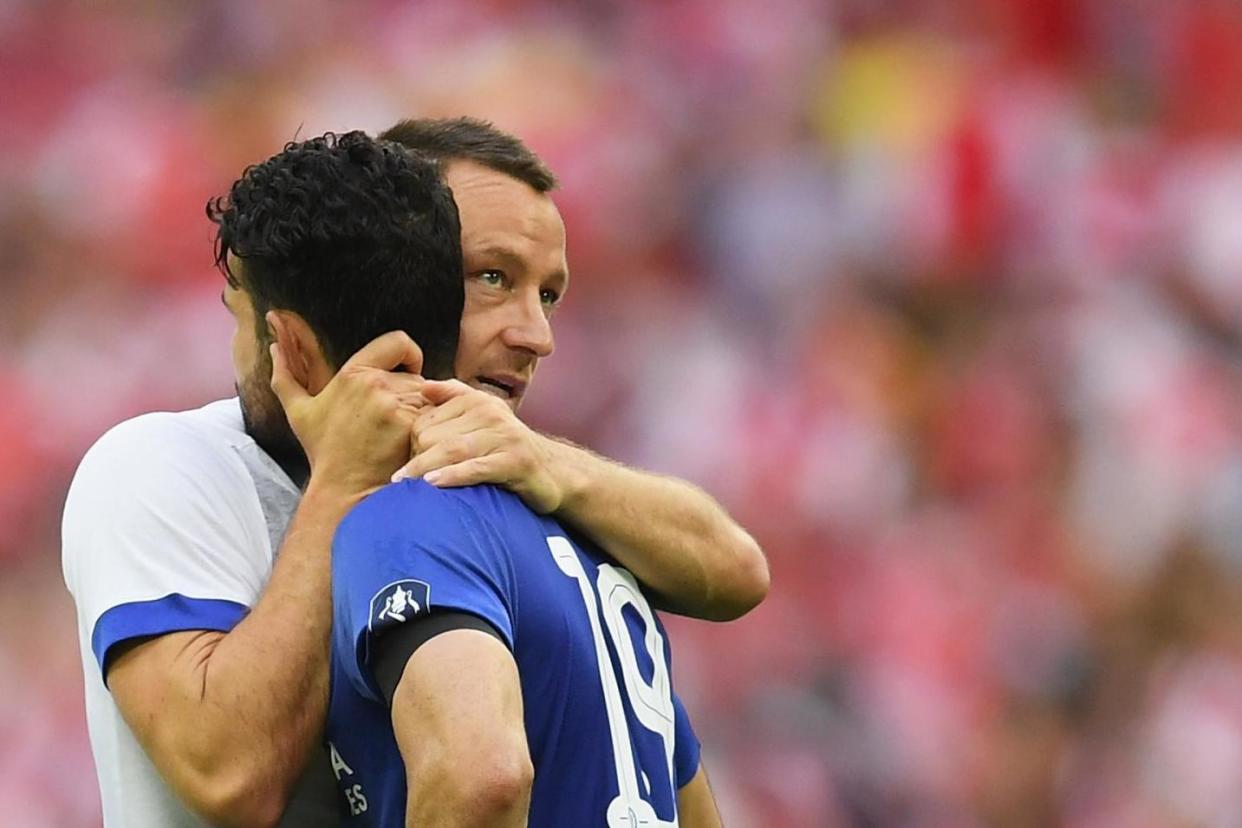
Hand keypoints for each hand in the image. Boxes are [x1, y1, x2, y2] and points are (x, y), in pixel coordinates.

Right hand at [269, 316, 427, 494]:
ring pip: (428, 396)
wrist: (345, 489)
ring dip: (422, 411)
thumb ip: (285, 376)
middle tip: (394, 419)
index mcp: (354, 373)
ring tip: (402, 433)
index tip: (406, 370)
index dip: (408, 354)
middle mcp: (377, 384)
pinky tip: (413, 442)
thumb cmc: (325, 451)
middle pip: (416, 375)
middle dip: (410, 393)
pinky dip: (430, 427)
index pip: (399, 342)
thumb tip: (273, 346)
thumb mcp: (299, 413)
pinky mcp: (414, 426)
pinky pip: (436, 416)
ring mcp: (397, 405)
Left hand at [393, 380, 563, 513]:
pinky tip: (433, 484)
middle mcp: (490, 413)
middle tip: (399, 481)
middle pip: (434, 436)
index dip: (410, 443)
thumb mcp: (484, 415)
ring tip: (402, 483)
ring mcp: (504, 437)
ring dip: (423, 467)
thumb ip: (454, 397)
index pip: (426, 420)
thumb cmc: (508, 446)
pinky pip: (476, 468)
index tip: (400, 462)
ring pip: (452, 450)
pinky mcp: (515, 461)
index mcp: (476, 401)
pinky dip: (453, 476)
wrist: (554, 470)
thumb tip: (423, 386)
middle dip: (415, 459)